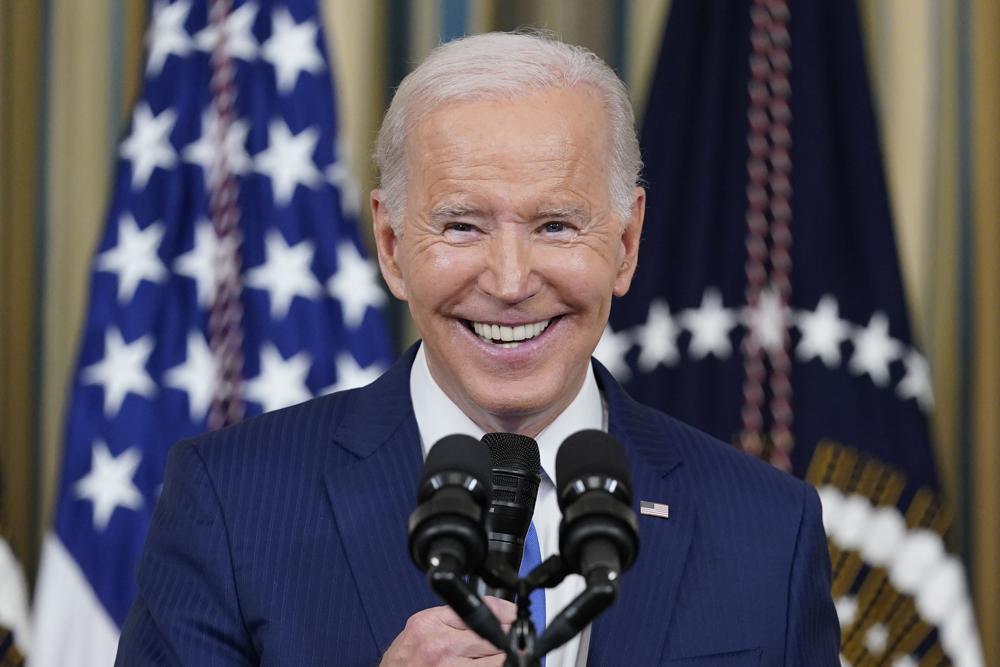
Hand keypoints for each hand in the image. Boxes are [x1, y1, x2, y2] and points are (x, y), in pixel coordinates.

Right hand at [380, 596, 516, 665]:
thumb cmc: (405, 659)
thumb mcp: (424, 626)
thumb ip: (454, 618)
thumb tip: (495, 614)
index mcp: (431, 624)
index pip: (480, 611)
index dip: (504, 613)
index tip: (514, 615)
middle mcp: (441, 646)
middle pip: (493, 636)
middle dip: (505, 636)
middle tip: (509, 637)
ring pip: (496, 659)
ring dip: (502, 656)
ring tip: (497, 653)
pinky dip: (494, 666)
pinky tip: (489, 663)